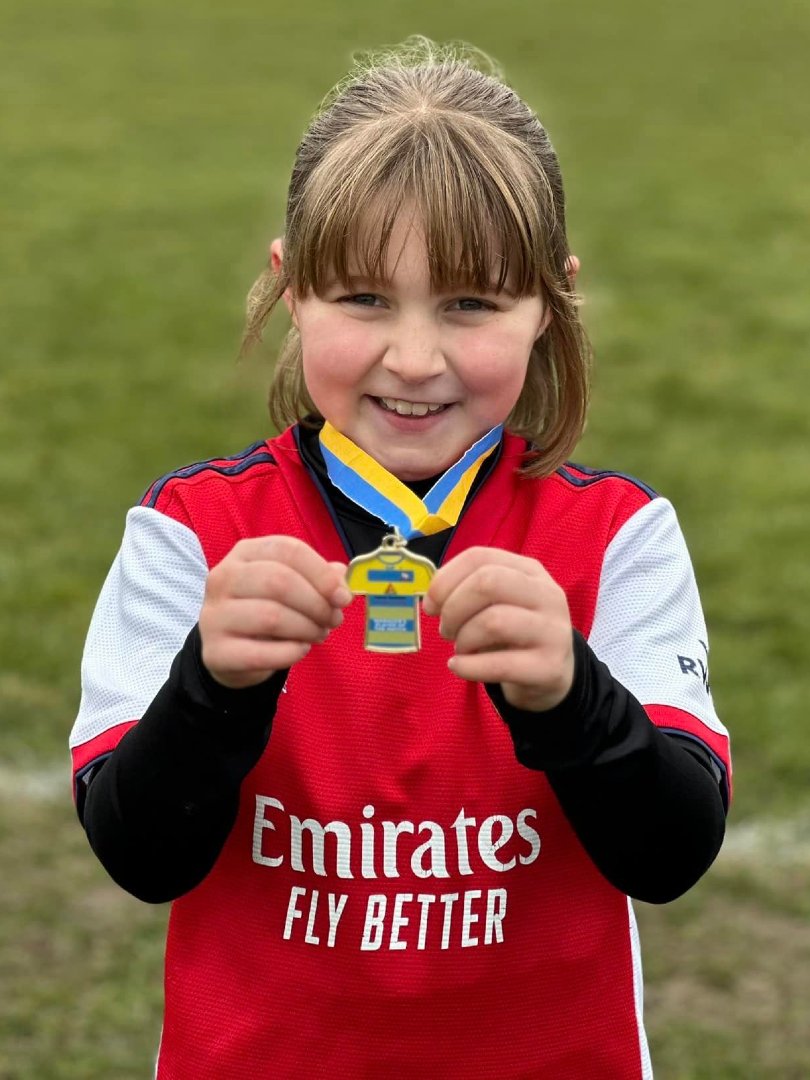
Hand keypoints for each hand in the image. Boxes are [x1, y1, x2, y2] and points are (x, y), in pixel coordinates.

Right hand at [199, 536, 350, 688]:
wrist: (229, 652)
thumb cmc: (265, 611)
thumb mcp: (290, 587)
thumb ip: (318, 579)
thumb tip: (342, 580)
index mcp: (245, 553)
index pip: (288, 550)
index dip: (321, 573)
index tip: (343, 597)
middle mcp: (224, 577)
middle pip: (279, 581)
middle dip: (317, 604)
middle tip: (333, 620)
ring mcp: (215, 615)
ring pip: (271, 617)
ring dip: (306, 628)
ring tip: (319, 635)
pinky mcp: (216, 651)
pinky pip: (261, 653)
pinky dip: (290, 653)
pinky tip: (301, 650)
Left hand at [422, 547, 573, 712]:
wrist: (555, 673)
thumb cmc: (515, 632)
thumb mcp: (498, 603)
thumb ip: (467, 592)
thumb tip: (431, 601)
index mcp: (529, 570)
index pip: (479, 557)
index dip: (445, 579)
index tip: (431, 605)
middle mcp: (547, 594)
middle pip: (488, 583)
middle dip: (454, 608)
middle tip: (446, 630)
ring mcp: (553, 631)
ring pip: (494, 622)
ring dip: (463, 638)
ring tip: (460, 649)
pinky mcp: (550, 667)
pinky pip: (500, 664)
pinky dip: (468, 667)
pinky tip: (459, 666)